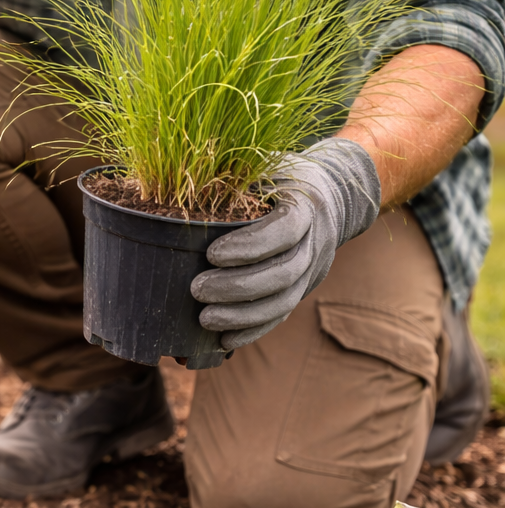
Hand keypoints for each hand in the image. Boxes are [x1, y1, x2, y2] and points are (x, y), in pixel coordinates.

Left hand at [190, 138, 380, 349]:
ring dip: (243, 316)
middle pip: (284, 273)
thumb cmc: (281, 177)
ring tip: (205, 319)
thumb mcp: (263, 166)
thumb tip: (174, 190)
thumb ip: (233, 181)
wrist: (333, 193)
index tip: (211, 254)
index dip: (250, 245)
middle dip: (238, 287)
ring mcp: (313, 269)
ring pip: (284, 301)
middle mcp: (316, 241)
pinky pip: (281, 315)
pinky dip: (253, 330)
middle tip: (197, 290)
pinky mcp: (303, 288)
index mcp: (306, 204)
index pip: (286, 229)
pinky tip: (224, 341)